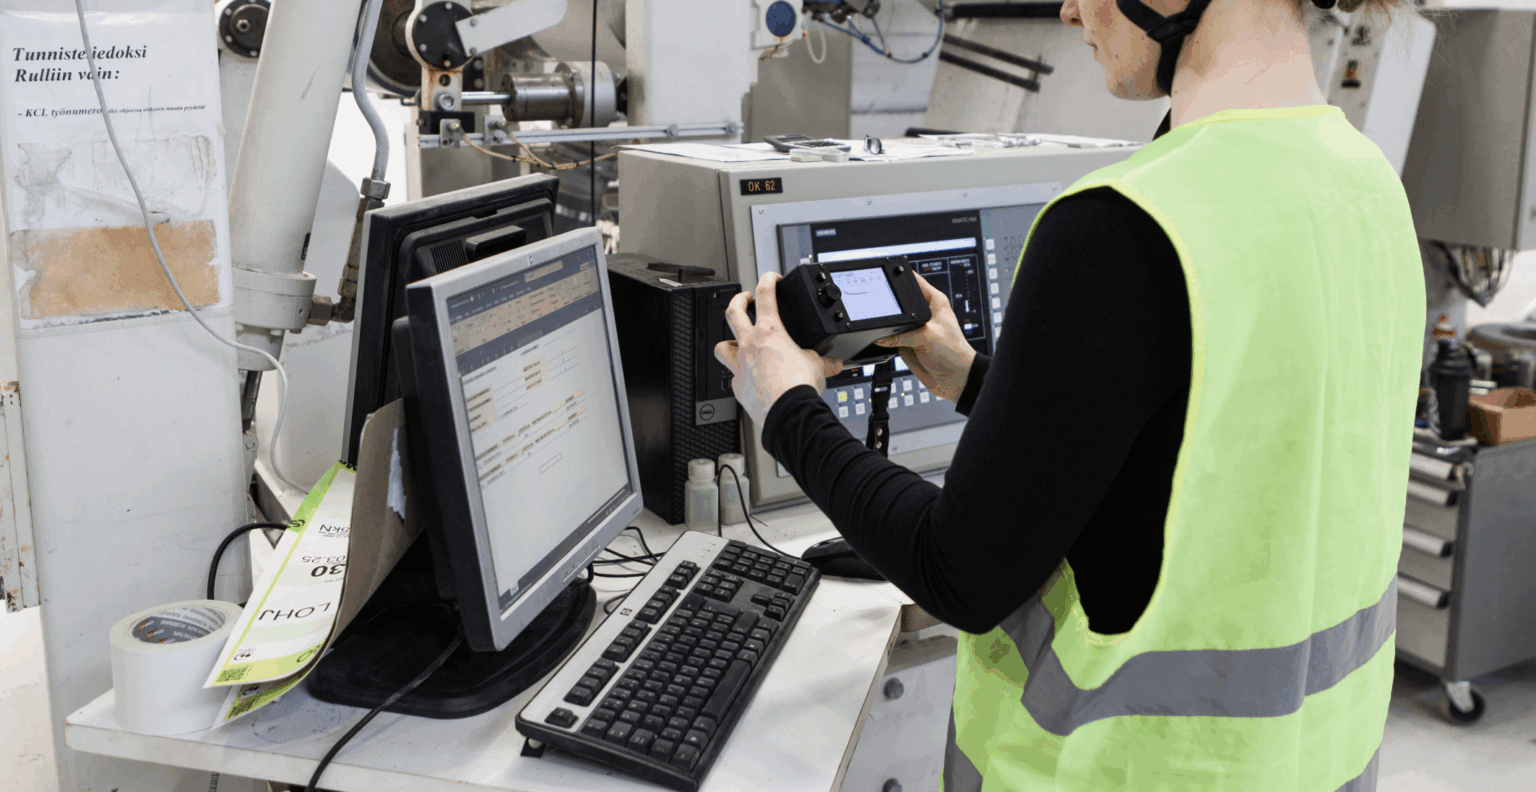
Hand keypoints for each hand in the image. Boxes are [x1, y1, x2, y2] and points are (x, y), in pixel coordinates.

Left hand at [715, 273, 843, 424]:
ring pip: (722, 346)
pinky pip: (733, 376)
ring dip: (727, 341)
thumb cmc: (798, 387)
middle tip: (744, 299)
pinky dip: (740, 375)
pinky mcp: (738, 387)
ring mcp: (740, 366)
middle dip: (738, 300)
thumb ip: (824, 361)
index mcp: (770, 332)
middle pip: (733, 312)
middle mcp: (750, 345)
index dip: (767, 280)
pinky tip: (748, 377)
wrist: (787, 413)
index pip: (765, 295)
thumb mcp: (817, 366)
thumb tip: (834, 362)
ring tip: (734, 341)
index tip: (770, 277)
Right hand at [874, 276, 976, 402]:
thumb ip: (902, 334)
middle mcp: (923, 312)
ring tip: (880, 325)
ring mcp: (913, 327)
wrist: (954, 379)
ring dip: (885, 324)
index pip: (914, 280)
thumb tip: (881, 336)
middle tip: (878, 307)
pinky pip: (889, 338)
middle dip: (888, 303)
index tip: (885, 275)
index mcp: (934, 301)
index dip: (899, 275)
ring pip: (892, 321)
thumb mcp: (927, 337)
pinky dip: (884, 340)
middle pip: (899, 300)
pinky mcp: (906, 342)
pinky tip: (881, 340)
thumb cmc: (954, 354)